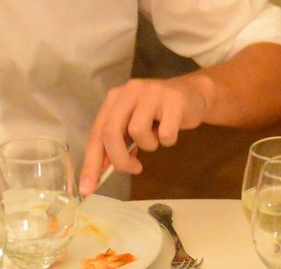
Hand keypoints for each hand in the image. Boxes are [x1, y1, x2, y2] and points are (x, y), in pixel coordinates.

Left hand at [79, 75, 212, 193]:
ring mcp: (152, 92)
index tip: (88, 189)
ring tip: (157, 137)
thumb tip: (101, 168)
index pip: (97, 133)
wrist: (192, 94)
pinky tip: (171, 130)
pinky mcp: (174, 100)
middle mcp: (130, 90)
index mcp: (115, 98)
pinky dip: (168, 140)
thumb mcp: (133, 123)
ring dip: (149, 145)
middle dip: (119, 159)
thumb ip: (117, 141)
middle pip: (111, 131)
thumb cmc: (158, 113)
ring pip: (138, 132)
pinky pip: (165, 134)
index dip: (91, 163)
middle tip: (133, 169)